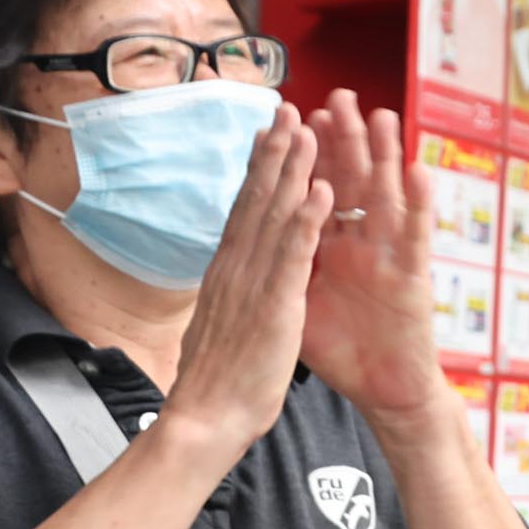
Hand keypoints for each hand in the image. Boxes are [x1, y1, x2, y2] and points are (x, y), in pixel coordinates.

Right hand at [164, 108, 327, 458]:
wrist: (206, 419)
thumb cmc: (217, 381)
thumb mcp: (219, 323)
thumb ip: (224, 293)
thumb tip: (222, 278)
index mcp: (226, 272)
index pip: (244, 210)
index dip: (257, 170)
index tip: (267, 134)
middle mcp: (236, 268)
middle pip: (256, 199)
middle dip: (274, 153)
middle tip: (287, 109)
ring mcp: (254, 283)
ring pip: (275, 215)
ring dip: (293, 170)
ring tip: (307, 129)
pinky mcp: (275, 304)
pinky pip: (295, 255)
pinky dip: (308, 220)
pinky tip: (322, 190)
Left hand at [297, 91, 444, 422]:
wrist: (383, 394)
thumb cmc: (342, 352)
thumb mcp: (297, 304)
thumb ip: (282, 267)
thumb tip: (249, 243)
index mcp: (331, 248)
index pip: (314, 193)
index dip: (303, 156)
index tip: (288, 119)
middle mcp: (363, 244)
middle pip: (352, 182)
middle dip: (345, 139)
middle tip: (337, 96)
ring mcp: (390, 256)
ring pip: (387, 197)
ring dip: (387, 156)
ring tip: (381, 116)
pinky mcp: (413, 278)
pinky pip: (416, 235)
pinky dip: (419, 203)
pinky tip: (418, 170)